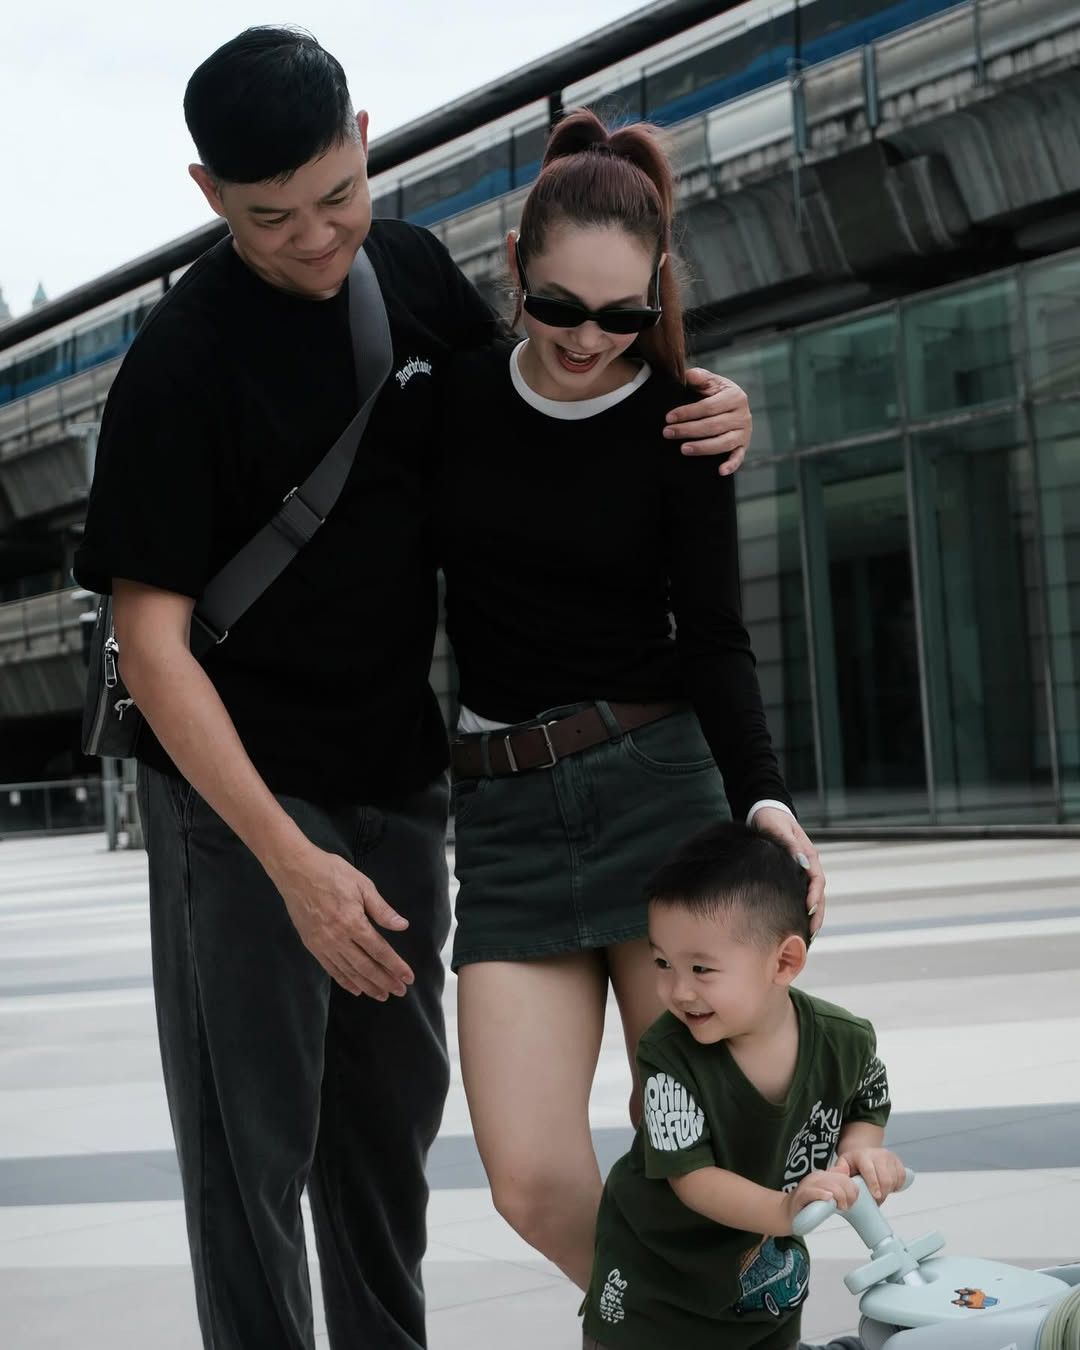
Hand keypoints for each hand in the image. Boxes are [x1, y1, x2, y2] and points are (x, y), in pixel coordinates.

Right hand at [266, 843, 412, 998]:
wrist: (296, 871)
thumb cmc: (331, 873)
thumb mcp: (362, 885)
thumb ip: (382, 909)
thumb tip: (402, 926)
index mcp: (353, 922)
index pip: (379, 950)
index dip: (395, 966)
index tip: (408, 978)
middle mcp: (338, 938)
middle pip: (366, 966)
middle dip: (385, 981)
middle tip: (400, 992)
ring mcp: (323, 944)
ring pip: (349, 972)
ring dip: (367, 985)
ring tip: (381, 995)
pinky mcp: (312, 945)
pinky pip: (331, 969)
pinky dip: (344, 981)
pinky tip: (356, 989)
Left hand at [665, 371, 751, 472]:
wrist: (731, 404)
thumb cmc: (715, 392)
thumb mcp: (710, 381)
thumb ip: (700, 377)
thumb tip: (689, 375)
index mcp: (735, 396)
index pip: (708, 407)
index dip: (687, 412)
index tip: (668, 418)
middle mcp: (743, 415)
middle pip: (713, 426)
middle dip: (688, 430)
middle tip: (668, 433)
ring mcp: (744, 432)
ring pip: (723, 443)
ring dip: (703, 448)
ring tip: (683, 449)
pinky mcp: (743, 446)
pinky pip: (738, 457)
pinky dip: (731, 465)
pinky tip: (720, 471)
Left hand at [751, 808, 824, 936]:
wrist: (765, 811)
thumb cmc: (771, 819)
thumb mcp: (778, 828)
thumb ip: (789, 844)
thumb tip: (799, 861)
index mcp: (808, 854)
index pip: (817, 880)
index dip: (814, 896)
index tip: (809, 909)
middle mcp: (808, 864)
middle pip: (819, 893)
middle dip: (817, 913)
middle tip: (811, 932)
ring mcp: (802, 870)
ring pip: (813, 896)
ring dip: (813, 915)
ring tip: (807, 935)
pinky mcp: (794, 875)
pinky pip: (802, 894)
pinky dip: (803, 909)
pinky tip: (797, 922)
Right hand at [783, 1167, 858, 1230]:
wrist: (787, 1213)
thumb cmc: (807, 1205)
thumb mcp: (825, 1193)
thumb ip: (836, 1184)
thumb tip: (846, 1172)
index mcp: (823, 1176)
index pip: (844, 1177)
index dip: (852, 1190)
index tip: (852, 1202)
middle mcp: (815, 1177)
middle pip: (839, 1180)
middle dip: (848, 1194)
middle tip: (846, 1206)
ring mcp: (807, 1185)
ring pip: (829, 1185)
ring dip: (839, 1196)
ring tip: (840, 1206)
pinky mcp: (800, 1196)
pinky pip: (812, 1192)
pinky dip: (821, 1194)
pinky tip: (828, 1198)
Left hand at [834, 1149, 905, 1203]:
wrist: (864, 1153)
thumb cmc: (854, 1162)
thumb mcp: (843, 1164)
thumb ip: (839, 1170)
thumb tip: (839, 1173)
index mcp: (862, 1155)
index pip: (870, 1170)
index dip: (874, 1184)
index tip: (876, 1196)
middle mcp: (877, 1154)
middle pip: (885, 1178)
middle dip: (882, 1193)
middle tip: (877, 1200)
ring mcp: (888, 1157)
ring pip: (894, 1179)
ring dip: (889, 1190)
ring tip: (881, 1193)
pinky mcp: (897, 1161)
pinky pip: (901, 1176)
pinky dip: (897, 1185)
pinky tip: (889, 1187)